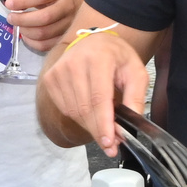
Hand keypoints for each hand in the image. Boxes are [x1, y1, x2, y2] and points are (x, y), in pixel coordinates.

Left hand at [0, 0, 84, 51]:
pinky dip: (32, 42)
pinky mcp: (66, 35)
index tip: (9, 4)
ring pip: (45, 33)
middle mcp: (66, 6)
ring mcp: (68, 22)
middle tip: (10, 18)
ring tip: (17, 26)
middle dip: (23, 20)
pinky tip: (25, 36)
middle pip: (45, 18)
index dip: (24, 1)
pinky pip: (48, 44)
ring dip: (26, 31)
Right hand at [37, 30, 140, 154]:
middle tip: (111, 144)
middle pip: (85, 108)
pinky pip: (65, 109)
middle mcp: (74, 63)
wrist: (94, 41)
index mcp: (98, 58)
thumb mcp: (136, 72)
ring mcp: (58, 71)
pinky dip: (79, 117)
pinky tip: (90, 113)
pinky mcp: (50, 79)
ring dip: (90, 125)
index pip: (98, 98)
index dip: (103, 124)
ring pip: (74, 112)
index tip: (110, 144)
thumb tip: (131, 125)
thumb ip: (135, 98)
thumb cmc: (117, 57)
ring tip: (103, 125)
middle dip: (99, 130)